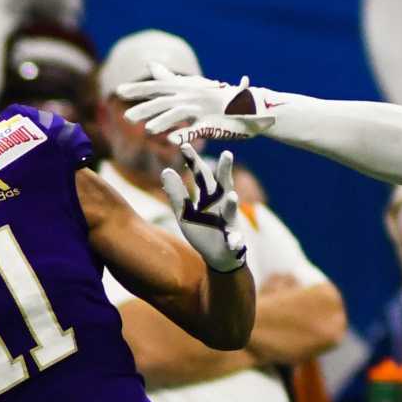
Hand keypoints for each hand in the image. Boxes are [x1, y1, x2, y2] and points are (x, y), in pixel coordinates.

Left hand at [118, 63, 277, 143]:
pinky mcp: (214, 124)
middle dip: (145, 108)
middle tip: (125, 117)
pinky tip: (173, 142)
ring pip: (180, 114)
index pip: (157, 87)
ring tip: (148, 130)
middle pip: (164, 101)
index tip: (119, 92)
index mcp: (185, 87)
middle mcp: (192, 95)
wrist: (250, 107)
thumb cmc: (218, 99)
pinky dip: (185, 135)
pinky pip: (198, 130)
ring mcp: (203, 109)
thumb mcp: (192, 86)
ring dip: (164, 121)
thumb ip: (169, 78)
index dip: (138, 89)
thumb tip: (150, 65)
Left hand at [160, 143, 246, 273]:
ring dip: (232, 204)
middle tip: (227, 154)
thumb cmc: (202, 231)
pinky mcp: (234, 241)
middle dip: (225, 171)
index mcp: (208, 197)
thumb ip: (176, 194)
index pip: (201, 175)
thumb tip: (165, 170)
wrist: (218, 257)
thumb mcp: (185, 213)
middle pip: (222, 185)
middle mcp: (222, 205)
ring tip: (232, 197)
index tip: (184, 145)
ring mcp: (230, 222)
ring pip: (232, 211)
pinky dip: (235, 241)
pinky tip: (235, 242)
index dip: (194, 161)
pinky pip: (235, 241)